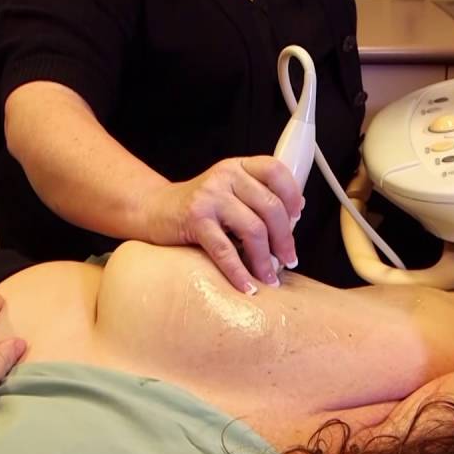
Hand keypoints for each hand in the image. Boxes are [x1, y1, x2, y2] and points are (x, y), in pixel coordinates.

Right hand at [143, 155, 304, 292]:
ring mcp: (210, 196)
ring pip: (253, 229)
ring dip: (265, 260)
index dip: (292, 194)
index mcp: (239, 167)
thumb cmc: (200, 205)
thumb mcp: (230, 190)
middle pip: (270, 206)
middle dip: (284, 239)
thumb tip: (298, 209)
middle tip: (289, 259)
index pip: (275, 170)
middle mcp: (226, 176)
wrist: (155, 210)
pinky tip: (247, 287)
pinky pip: (225, 250)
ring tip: (270, 278)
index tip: (297, 217)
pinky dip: (239, 273)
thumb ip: (257, 195)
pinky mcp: (195, 219)